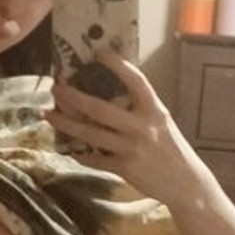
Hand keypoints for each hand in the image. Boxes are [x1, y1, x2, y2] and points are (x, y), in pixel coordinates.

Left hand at [51, 54, 198, 203]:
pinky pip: (95, 159)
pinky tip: (68, 147)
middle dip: (74, 98)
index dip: (118, 65)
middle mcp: (143, 127)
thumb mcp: (160, 122)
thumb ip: (139, 108)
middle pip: (101, 110)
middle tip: (56, 88)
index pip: (136, 81)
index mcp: (154, 110)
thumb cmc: (170, 148)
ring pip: (91, 134)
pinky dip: (80, 153)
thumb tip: (109, 93)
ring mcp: (132, 148)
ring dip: (66, 124)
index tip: (99, 52)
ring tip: (49, 115)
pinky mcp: (125, 168)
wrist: (185, 183)